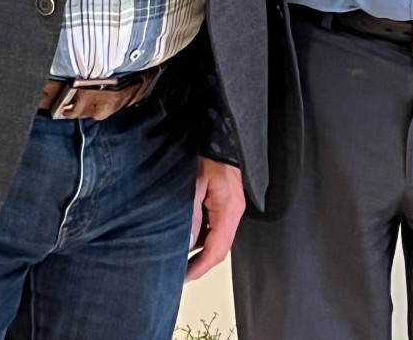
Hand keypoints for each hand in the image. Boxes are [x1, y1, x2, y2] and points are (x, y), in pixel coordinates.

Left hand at [185, 158, 245, 281]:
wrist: (219, 133)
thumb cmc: (208, 152)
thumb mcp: (195, 183)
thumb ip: (191, 214)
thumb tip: (186, 243)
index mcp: (228, 209)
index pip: (216, 250)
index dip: (200, 267)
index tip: (183, 277)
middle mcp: (233, 211)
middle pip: (219, 248)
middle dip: (200, 263)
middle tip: (179, 273)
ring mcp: (231, 206)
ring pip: (217, 237)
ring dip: (200, 249)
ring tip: (179, 257)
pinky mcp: (226, 200)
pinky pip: (215, 225)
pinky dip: (202, 234)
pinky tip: (187, 234)